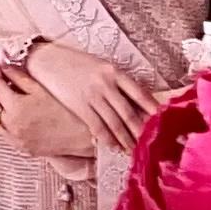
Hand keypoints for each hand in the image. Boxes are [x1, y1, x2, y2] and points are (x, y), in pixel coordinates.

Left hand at [0, 71, 99, 164]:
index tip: (0, 67)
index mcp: (16, 107)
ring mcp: (15, 138)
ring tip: (6, 97)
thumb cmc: (63, 111)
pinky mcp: (20, 147)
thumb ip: (18, 77)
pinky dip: (3, 122)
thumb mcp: (39, 90)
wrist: (78, 136)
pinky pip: (3, 133)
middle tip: (0, 81)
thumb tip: (4, 66)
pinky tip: (12, 114)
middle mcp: (12, 125)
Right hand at [25, 40, 150, 158]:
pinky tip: (115, 146)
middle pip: (130, 113)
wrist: (46, 59)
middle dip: (143, 132)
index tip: (164, 124)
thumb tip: (136, 103)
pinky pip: (98, 127)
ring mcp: (92, 95)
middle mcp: (105, 83)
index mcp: (114, 71)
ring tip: (136, 151)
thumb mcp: (99, 65)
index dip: (154, 111)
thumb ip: (117, 82)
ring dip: (127, 140)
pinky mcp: (79, 106)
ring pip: (116, 123)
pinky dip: (109, 139)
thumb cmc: (75, 62)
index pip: (141, 94)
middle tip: (153, 145)